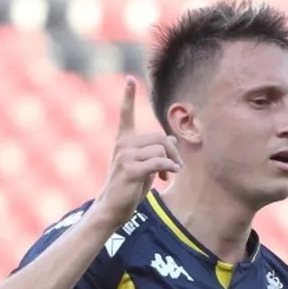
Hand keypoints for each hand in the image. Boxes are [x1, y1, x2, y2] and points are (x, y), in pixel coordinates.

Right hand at [93, 76, 181, 226]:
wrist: (113, 209)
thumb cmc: (129, 189)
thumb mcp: (144, 167)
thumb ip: (155, 152)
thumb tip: (171, 139)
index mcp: (123, 141)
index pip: (126, 114)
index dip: (128, 96)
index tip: (129, 79)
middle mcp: (123, 145)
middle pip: (159, 137)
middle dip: (172, 152)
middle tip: (174, 168)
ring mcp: (125, 156)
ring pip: (160, 149)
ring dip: (171, 163)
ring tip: (166, 176)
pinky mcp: (131, 169)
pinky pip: (159, 162)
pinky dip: (168, 168)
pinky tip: (167, 177)